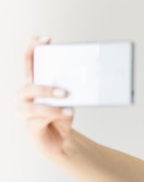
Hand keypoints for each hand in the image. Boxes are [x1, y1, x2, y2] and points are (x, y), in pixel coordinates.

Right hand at [17, 36, 74, 158]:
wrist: (60, 142)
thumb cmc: (62, 116)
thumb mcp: (67, 100)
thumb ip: (69, 90)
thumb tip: (82, 81)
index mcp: (33, 83)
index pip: (28, 60)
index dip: (32, 47)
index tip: (46, 40)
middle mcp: (24, 96)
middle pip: (29, 86)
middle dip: (46, 88)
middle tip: (64, 92)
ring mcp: (23, 111)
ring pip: (32, 105)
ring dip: (52, 105)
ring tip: (69, 107)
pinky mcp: (29, 126)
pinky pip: (39, 119)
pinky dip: (55, 116)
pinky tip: (67, 114)